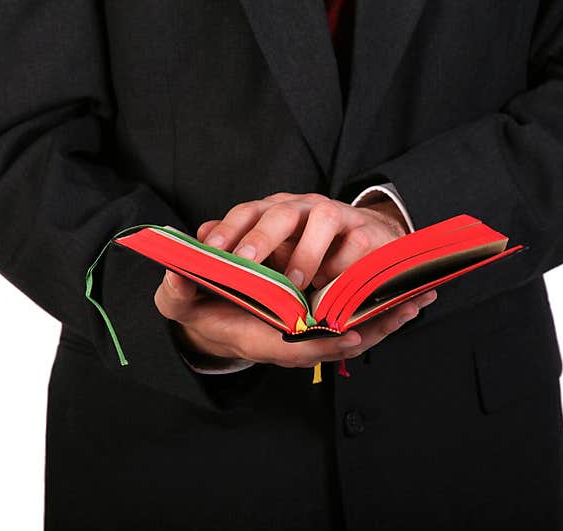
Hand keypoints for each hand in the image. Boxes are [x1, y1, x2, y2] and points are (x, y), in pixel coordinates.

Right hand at [154, 271, 436, 367]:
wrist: (204, 317)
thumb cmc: (196, 309)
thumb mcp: (178, 300)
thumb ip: (178, 291)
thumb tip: (176, 275)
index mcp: (260, 338)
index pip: (302, 345)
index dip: (328, 341)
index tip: (355, 334)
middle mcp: (289, 338)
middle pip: (341, 338)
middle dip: (376, 325)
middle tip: (410, 306)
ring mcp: (306, 329)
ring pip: (354, 328)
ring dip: (387, 316)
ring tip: (421, 298)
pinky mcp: (315, 318)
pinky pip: (354, 316)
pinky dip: (380, 308)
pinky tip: (406, 295)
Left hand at [196, 192, 408, 289]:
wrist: (368, 255)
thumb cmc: (309, 263)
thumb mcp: (268, 262)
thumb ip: (231, 255)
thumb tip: (194, 246)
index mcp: (275, 213)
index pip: (247, 212)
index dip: (228, 229)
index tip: (210, 251)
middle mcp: (305, 210)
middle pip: (282, 211)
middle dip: (261, 236)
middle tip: (245, 262)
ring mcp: (339, 218)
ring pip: (323, 218)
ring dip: (306, 251)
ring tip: (295, 283)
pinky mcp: (368, 234)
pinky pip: (357, 243)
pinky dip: (343, 265)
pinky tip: (331, 287)